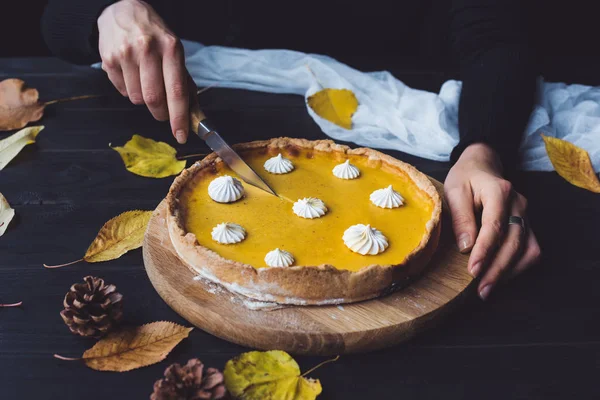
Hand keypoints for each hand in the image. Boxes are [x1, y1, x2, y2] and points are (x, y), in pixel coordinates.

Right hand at [98, 0, 192, 142]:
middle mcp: (148, 49)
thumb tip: (193, 114)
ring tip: (145, 81)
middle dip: (161, 113)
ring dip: (143, 99)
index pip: (177, 91)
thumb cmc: (154, 35)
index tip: (181, 135)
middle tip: (163, 113)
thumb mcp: (174, 51)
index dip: (179, 118)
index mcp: (171, 48)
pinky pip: (122, 91)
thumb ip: (183, 82)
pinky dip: (129, 90)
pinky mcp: (108, 59)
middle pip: (154, 99)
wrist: (122, 10)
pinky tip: (131, 74)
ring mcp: (126, 54)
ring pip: (137, 98)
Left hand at [444, 143, 540, 299]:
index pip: (494, 226)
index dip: (484, 251)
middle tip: (480, 289)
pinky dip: (518, 267)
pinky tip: (501, 278)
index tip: (473, 271)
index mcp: (500, 192)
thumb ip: (461, 217)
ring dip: (509, 272)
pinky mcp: (527, 225)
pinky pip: (531, 250)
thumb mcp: (454, 191)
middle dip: (497, 269)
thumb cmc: (466, 178)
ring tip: (488, 289)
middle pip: (513, 242)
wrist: (483, 165)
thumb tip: (466, 247)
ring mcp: (526, 215)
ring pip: (526, 249)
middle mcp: (519, 204)